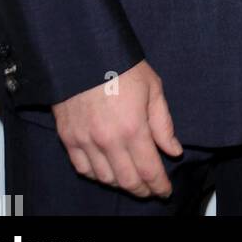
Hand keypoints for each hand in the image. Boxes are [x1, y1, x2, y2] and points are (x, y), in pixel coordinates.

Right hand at [51, 59, 182, 197]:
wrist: (83, 51)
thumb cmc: (122, 65)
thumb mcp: (153, 88)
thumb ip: (163, 124)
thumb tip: (174, 151)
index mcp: (132, 128)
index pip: (148, 171)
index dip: (158, 186)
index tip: (165, 191)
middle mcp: (107, 141)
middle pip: (127, 181)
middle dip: (142, 190)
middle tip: (151, 190)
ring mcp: (85, 141)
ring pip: (105, 178)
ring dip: (121, 183)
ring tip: (132, 179)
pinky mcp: (68, 137)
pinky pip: (83, 169)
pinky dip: (97, 175)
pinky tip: (107, 170)